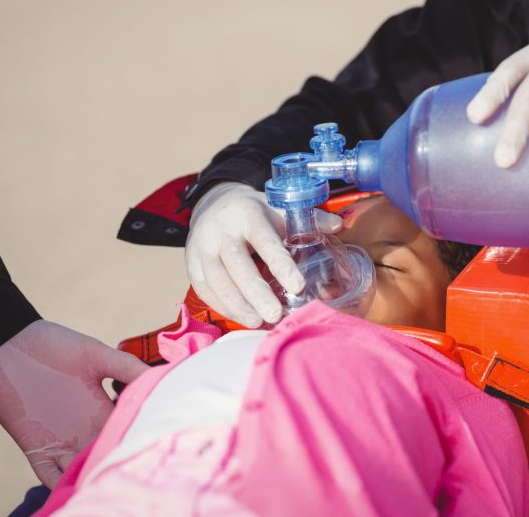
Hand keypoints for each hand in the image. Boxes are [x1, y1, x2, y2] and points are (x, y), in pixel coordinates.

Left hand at [0, 320, 147, 487]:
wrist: (8, 345)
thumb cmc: (53, 345)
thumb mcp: (95, 354)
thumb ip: (127, 367)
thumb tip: (163, 377)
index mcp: (104, 408)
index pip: (128, 431)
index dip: (139, 439)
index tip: (156, 447)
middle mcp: (86, 429)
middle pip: (108, 454)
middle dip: (119, 463)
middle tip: (135, 472)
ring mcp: (61, 441)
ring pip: (82, 469)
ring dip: (93, 477)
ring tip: (108, 484)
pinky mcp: (36, 448)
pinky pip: (49, 475)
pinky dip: (60, 486)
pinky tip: (74, 489)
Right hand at [185, 182, 342, 326]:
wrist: (213, 205)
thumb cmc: (254, 213)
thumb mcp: (279, 208)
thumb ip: (309, 218)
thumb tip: (338, 225)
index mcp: (247, 214)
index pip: (265, 241)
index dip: (281, 264)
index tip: (298, 286)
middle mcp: (221, 230)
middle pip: (237, 266)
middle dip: (257, 294)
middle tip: (276, 316)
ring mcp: (201, 247)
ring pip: (217, 281)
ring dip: (238, 306)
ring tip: (259, 323)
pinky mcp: (190, 263)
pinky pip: (204, 290)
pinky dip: (223, 307)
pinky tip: (243, 318)